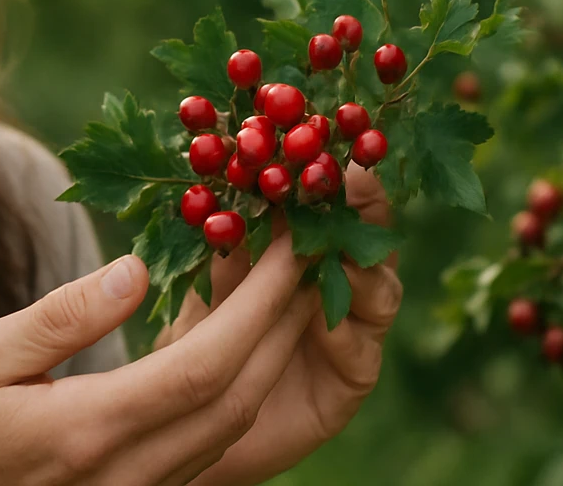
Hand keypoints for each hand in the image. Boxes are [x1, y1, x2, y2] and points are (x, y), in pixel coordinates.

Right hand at [0, 231, 323, 485]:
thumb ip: (62, 317)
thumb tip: (135, 270)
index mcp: (89, 429)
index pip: (201, 368)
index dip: (256, 308)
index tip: (288, 249)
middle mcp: (130, 472)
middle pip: (235, 399)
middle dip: (283, 324)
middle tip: (311, 253)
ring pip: (233, 426)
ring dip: (272, 356)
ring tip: (291, 287)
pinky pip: (212, 442)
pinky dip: (241, 386)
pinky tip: (246, 343)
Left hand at [151, 161, 402, 485]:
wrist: (183, 419)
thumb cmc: (191, 335)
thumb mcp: (203, 278)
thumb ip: (224, 239)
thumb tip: (223, 173)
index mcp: (305, 245)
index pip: (330, 196)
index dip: (332, 168)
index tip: (323, 142)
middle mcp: (338, 280)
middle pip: (372, 233)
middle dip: (363, 206)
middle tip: (352, 181)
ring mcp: (351, 329)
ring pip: (379, 288)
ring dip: (363, 264)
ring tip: (344, 249)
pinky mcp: (350, 379)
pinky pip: (363, 351)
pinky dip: (347, 331)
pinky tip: (327, 319)